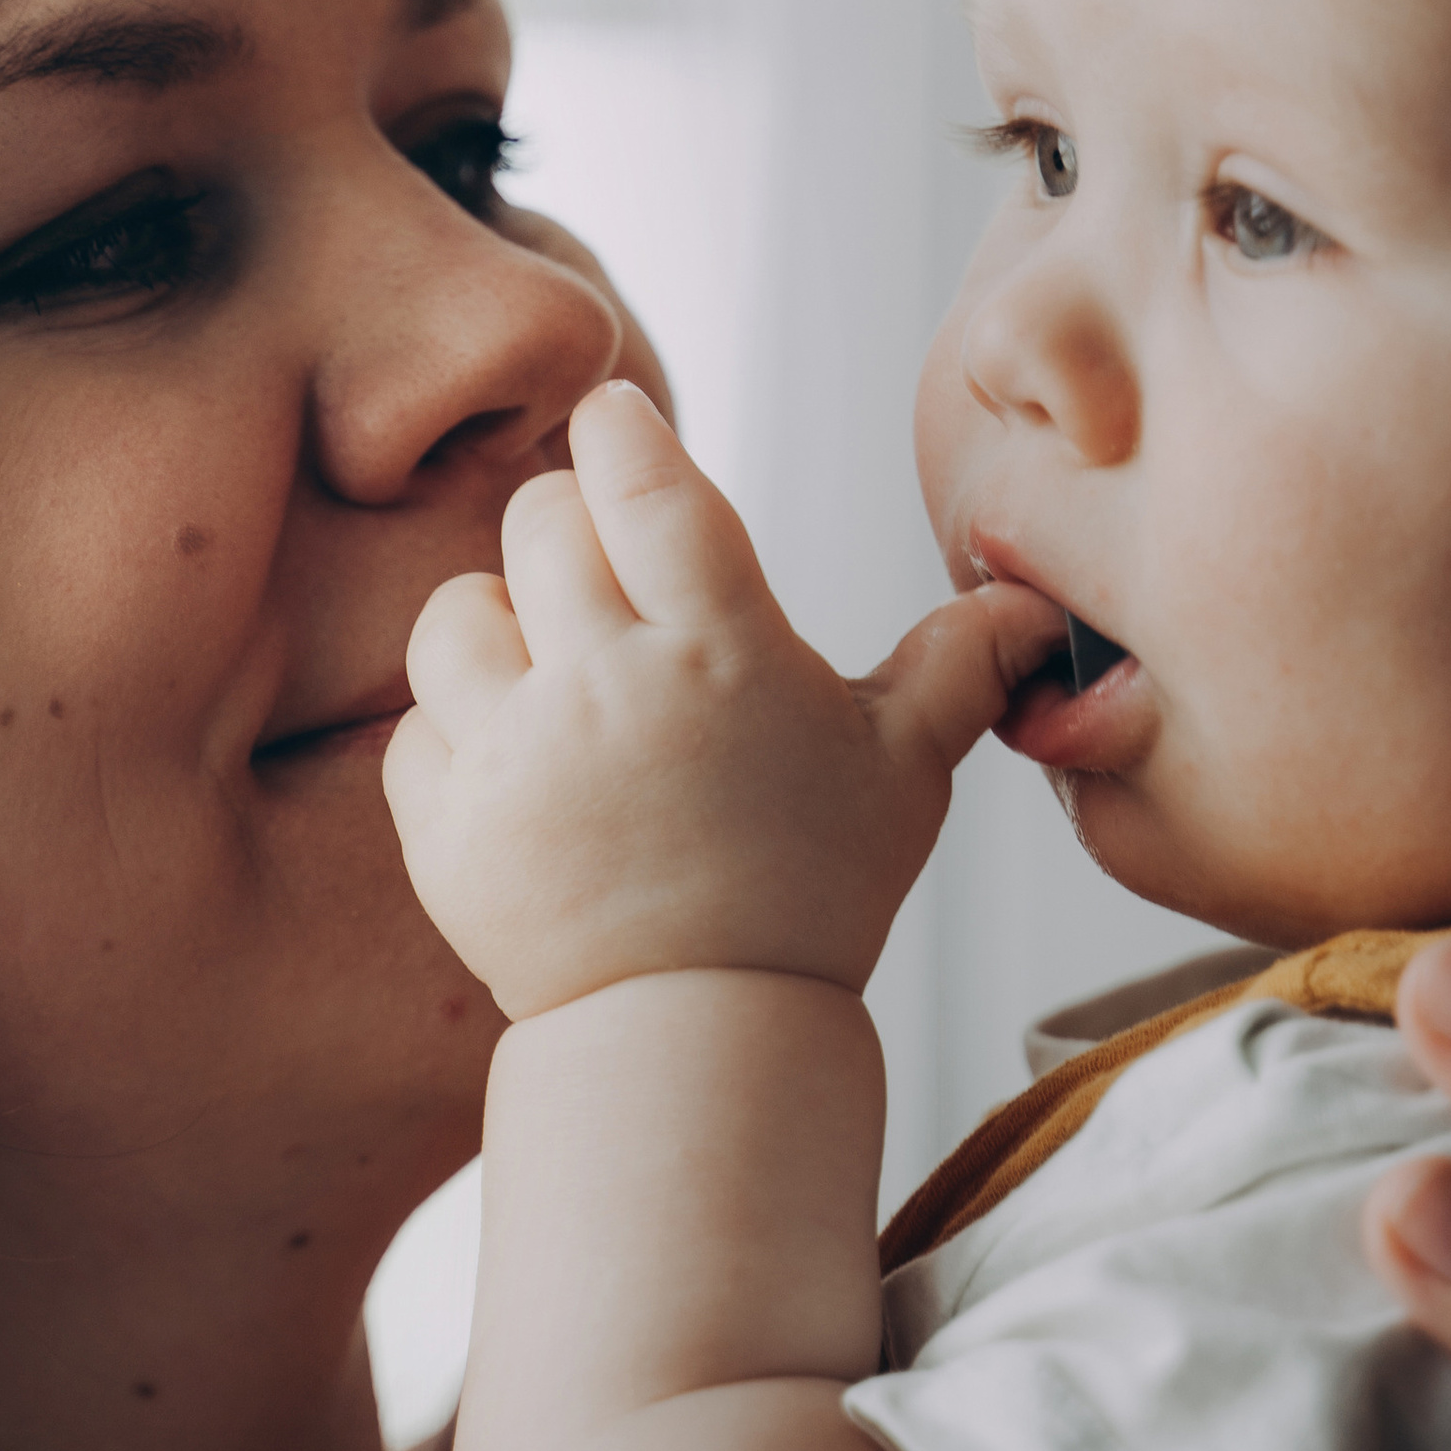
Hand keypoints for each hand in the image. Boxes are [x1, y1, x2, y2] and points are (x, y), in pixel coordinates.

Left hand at [385, 384, 1060, 1020]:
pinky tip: (516, 763)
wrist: (702, 1034)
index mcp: (720, 650)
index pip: (641, 482)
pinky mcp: (444, 828)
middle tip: (603, 571)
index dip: (618, 429)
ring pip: (453, 614)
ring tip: (547, 668)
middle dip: (568, 528)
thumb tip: (1035, 605)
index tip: (612, 416)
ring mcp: (513, 759)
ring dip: (494, 623)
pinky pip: (416, 727)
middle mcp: (606, 687)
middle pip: (539, 525)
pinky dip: (454, 733)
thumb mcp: (903, 773)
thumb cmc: (813, 893)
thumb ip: (958, 668)